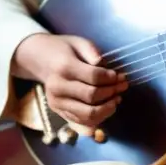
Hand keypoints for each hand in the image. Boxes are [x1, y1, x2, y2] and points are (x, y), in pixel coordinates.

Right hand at [13, 33, 128, 126]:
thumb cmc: (66, 50)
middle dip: (112, 92)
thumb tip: (104, 66)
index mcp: (64, 67)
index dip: (111, 78)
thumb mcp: (80, 43)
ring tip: (117, 98)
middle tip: (123, 85)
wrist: (42, 60)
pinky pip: (82, 121)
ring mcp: (57, 102)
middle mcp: (57, 87)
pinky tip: (108, 106)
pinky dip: (99, 117)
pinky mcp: (58, 112)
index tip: (119, 75)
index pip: (94, 77)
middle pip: (92, 96)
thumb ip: (93, 53)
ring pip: (88, 114)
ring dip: (108, 108)